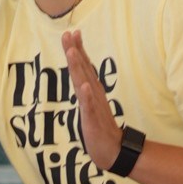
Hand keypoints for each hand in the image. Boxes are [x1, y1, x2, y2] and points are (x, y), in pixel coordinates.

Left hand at [64, 29, 122, 169]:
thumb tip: (81, 77)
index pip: (84, 67)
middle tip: (69, 34)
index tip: (72, 33)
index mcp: (91, 90)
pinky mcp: (93, 120)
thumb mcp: (90, 105)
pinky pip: (89, 107)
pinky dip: (86, 96)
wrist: (113, 150)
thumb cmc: (100, 127)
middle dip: (75, 51)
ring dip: (79, 67)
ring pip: (84, 83)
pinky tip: (84, 86)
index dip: (77, 49)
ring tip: (73, 52)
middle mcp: (93, 94)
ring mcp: (94, 106)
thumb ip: (86, 91)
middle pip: (83, 69)